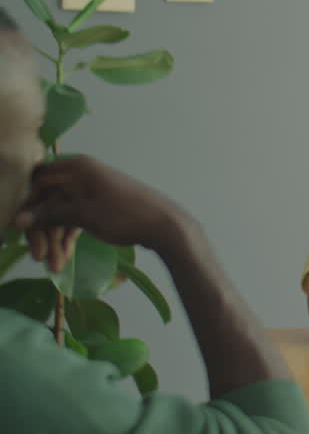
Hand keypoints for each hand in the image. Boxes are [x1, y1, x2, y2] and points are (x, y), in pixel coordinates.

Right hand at [13, 156, 186, 263]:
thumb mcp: (85, 215)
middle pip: (48, 200)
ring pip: (61, 213)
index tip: (19, 229)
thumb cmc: (126, 215)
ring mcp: (91, 191)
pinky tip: (63, 258)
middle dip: (42, 230)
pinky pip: (75, 219)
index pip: (38, 181)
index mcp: (78, 167)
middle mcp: (82, 175)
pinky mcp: (98, 207)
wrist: (167, 226)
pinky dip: (68, 237)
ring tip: (55, 266)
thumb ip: (51, 214)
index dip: (27, 204)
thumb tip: (17, 219)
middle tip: (39, 258)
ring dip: (55, 239)